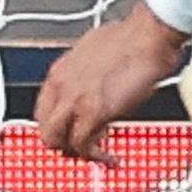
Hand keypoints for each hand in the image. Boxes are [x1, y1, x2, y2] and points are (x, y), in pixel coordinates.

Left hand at [36, 3, 190, 162]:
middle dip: (64, 146)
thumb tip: (94, 87)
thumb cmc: (132, 38)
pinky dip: (97, 156)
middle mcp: (62, 87)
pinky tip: (110, 157)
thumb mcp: (94, 54)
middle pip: (47, 132)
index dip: (57, 129)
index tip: (69, 135)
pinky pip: (85, 145)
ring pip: (60, 142)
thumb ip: (87, 75)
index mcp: (59, 73)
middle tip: (81, 151)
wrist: (149, 35)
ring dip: (78, 153)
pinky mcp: (96, 112)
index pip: (43, 113)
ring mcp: (77, 100)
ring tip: (97, 154)